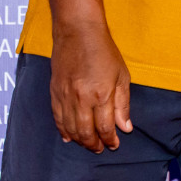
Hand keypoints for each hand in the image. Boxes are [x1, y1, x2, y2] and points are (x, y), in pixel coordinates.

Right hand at [48, 20, 132, 152]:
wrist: (77, 32)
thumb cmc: (103, 51)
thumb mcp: (122, 75)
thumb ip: (123, 104)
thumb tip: (126, 127)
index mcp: (101, 94)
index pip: (106, 128)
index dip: (110, 140)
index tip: (114, 144)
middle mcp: (82, 99)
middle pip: (86, 133)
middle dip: (94, 144)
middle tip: (100, 148)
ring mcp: (65, 96)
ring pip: (71, 129)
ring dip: (80, 140)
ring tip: (88, 144)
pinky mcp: (54, 92)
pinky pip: (57, 118)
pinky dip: (63, 130)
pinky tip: (69, 137)